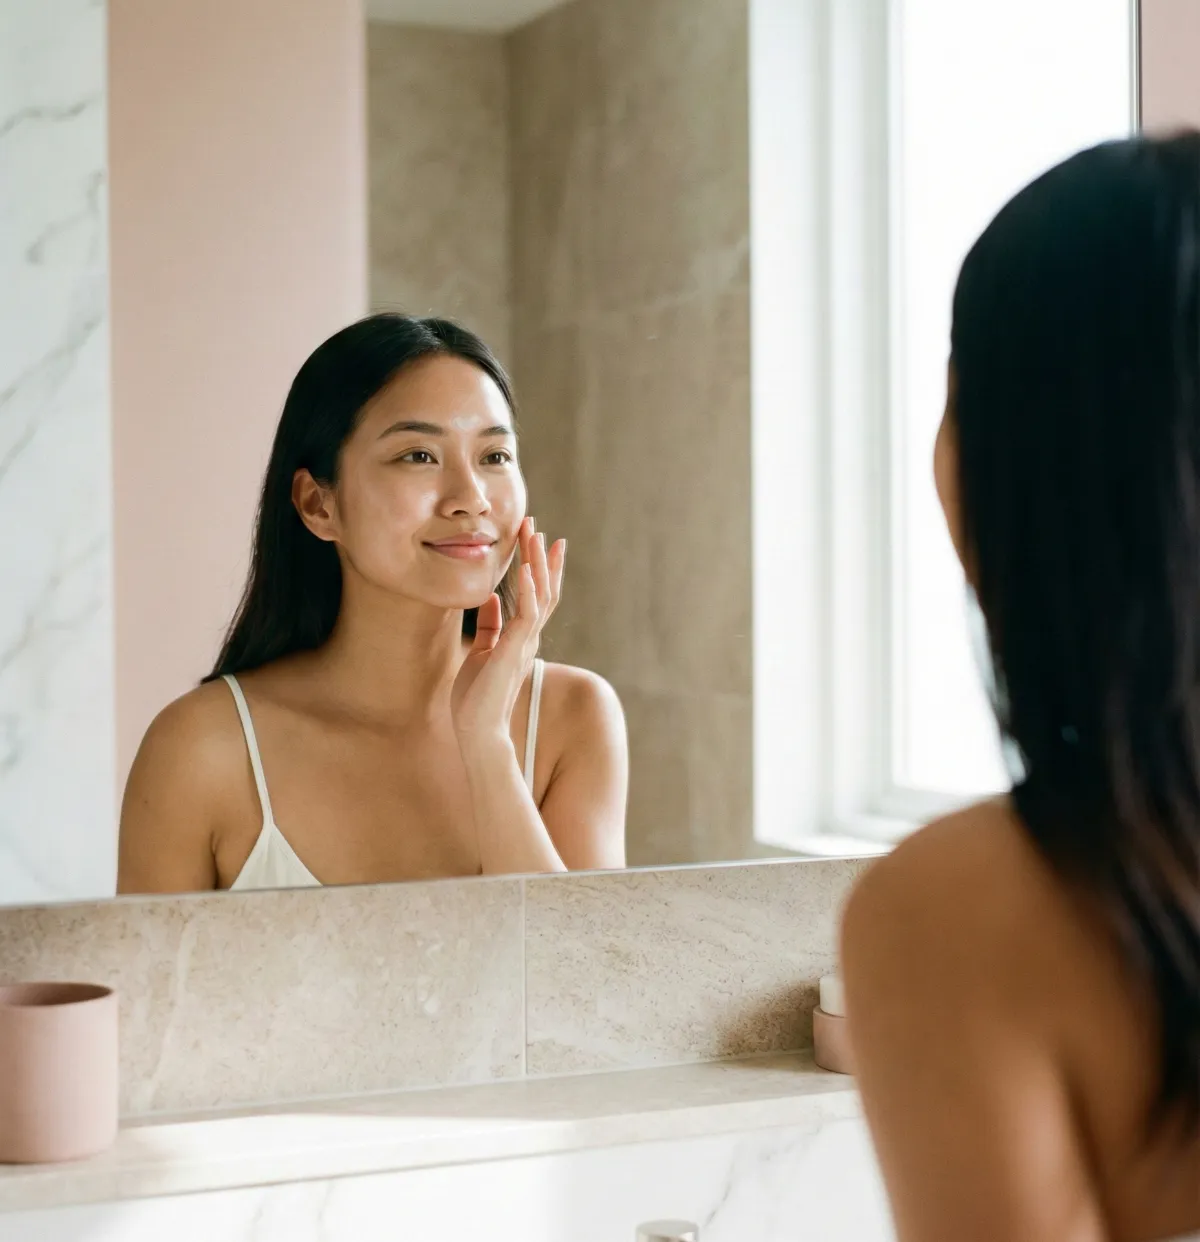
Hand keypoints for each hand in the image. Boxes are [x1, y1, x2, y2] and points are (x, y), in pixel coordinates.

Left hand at [451, 518, 564, 747]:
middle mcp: (528, 637)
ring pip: (539, 595)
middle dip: (540, 556)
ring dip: (537, 563)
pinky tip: (525, 569)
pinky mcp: (514, 650)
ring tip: (535, 535)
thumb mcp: (481, 652)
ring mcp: (524, 643)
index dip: (540, 567)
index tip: (540, 539)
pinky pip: (527, 614)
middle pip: (543, 588)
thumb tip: (490, 600)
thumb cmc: (476, 697)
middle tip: (537, 525)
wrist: (477, 730)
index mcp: (521, 637)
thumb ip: (490, 626)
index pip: (537, 595)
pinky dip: (527, 590)